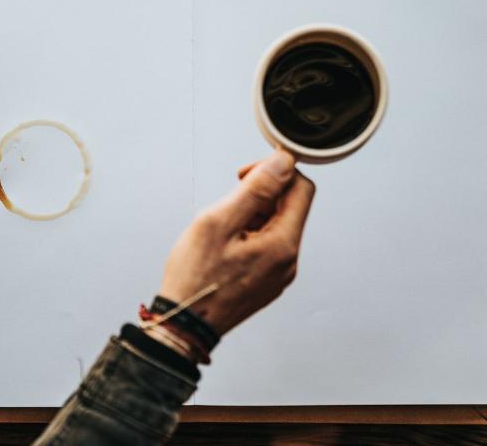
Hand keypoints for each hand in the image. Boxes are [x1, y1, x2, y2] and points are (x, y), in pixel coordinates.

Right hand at [158, 150, 314, 334]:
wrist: (184, 325)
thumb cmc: (195, 278)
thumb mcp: (219, 222)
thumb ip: (256, 189)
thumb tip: (284, 162)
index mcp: (282, 245)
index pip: (302, 189)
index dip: (275, 172)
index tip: (245, 176)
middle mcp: (288, 261)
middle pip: (290, 208)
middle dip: (261, 195)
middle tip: (228, 203)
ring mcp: (279, 275)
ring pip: (276, 226)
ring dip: (253, 215)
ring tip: (221, 229)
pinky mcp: (267, 282)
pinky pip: (267, 246)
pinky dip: (249, 235)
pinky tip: (224, 245)